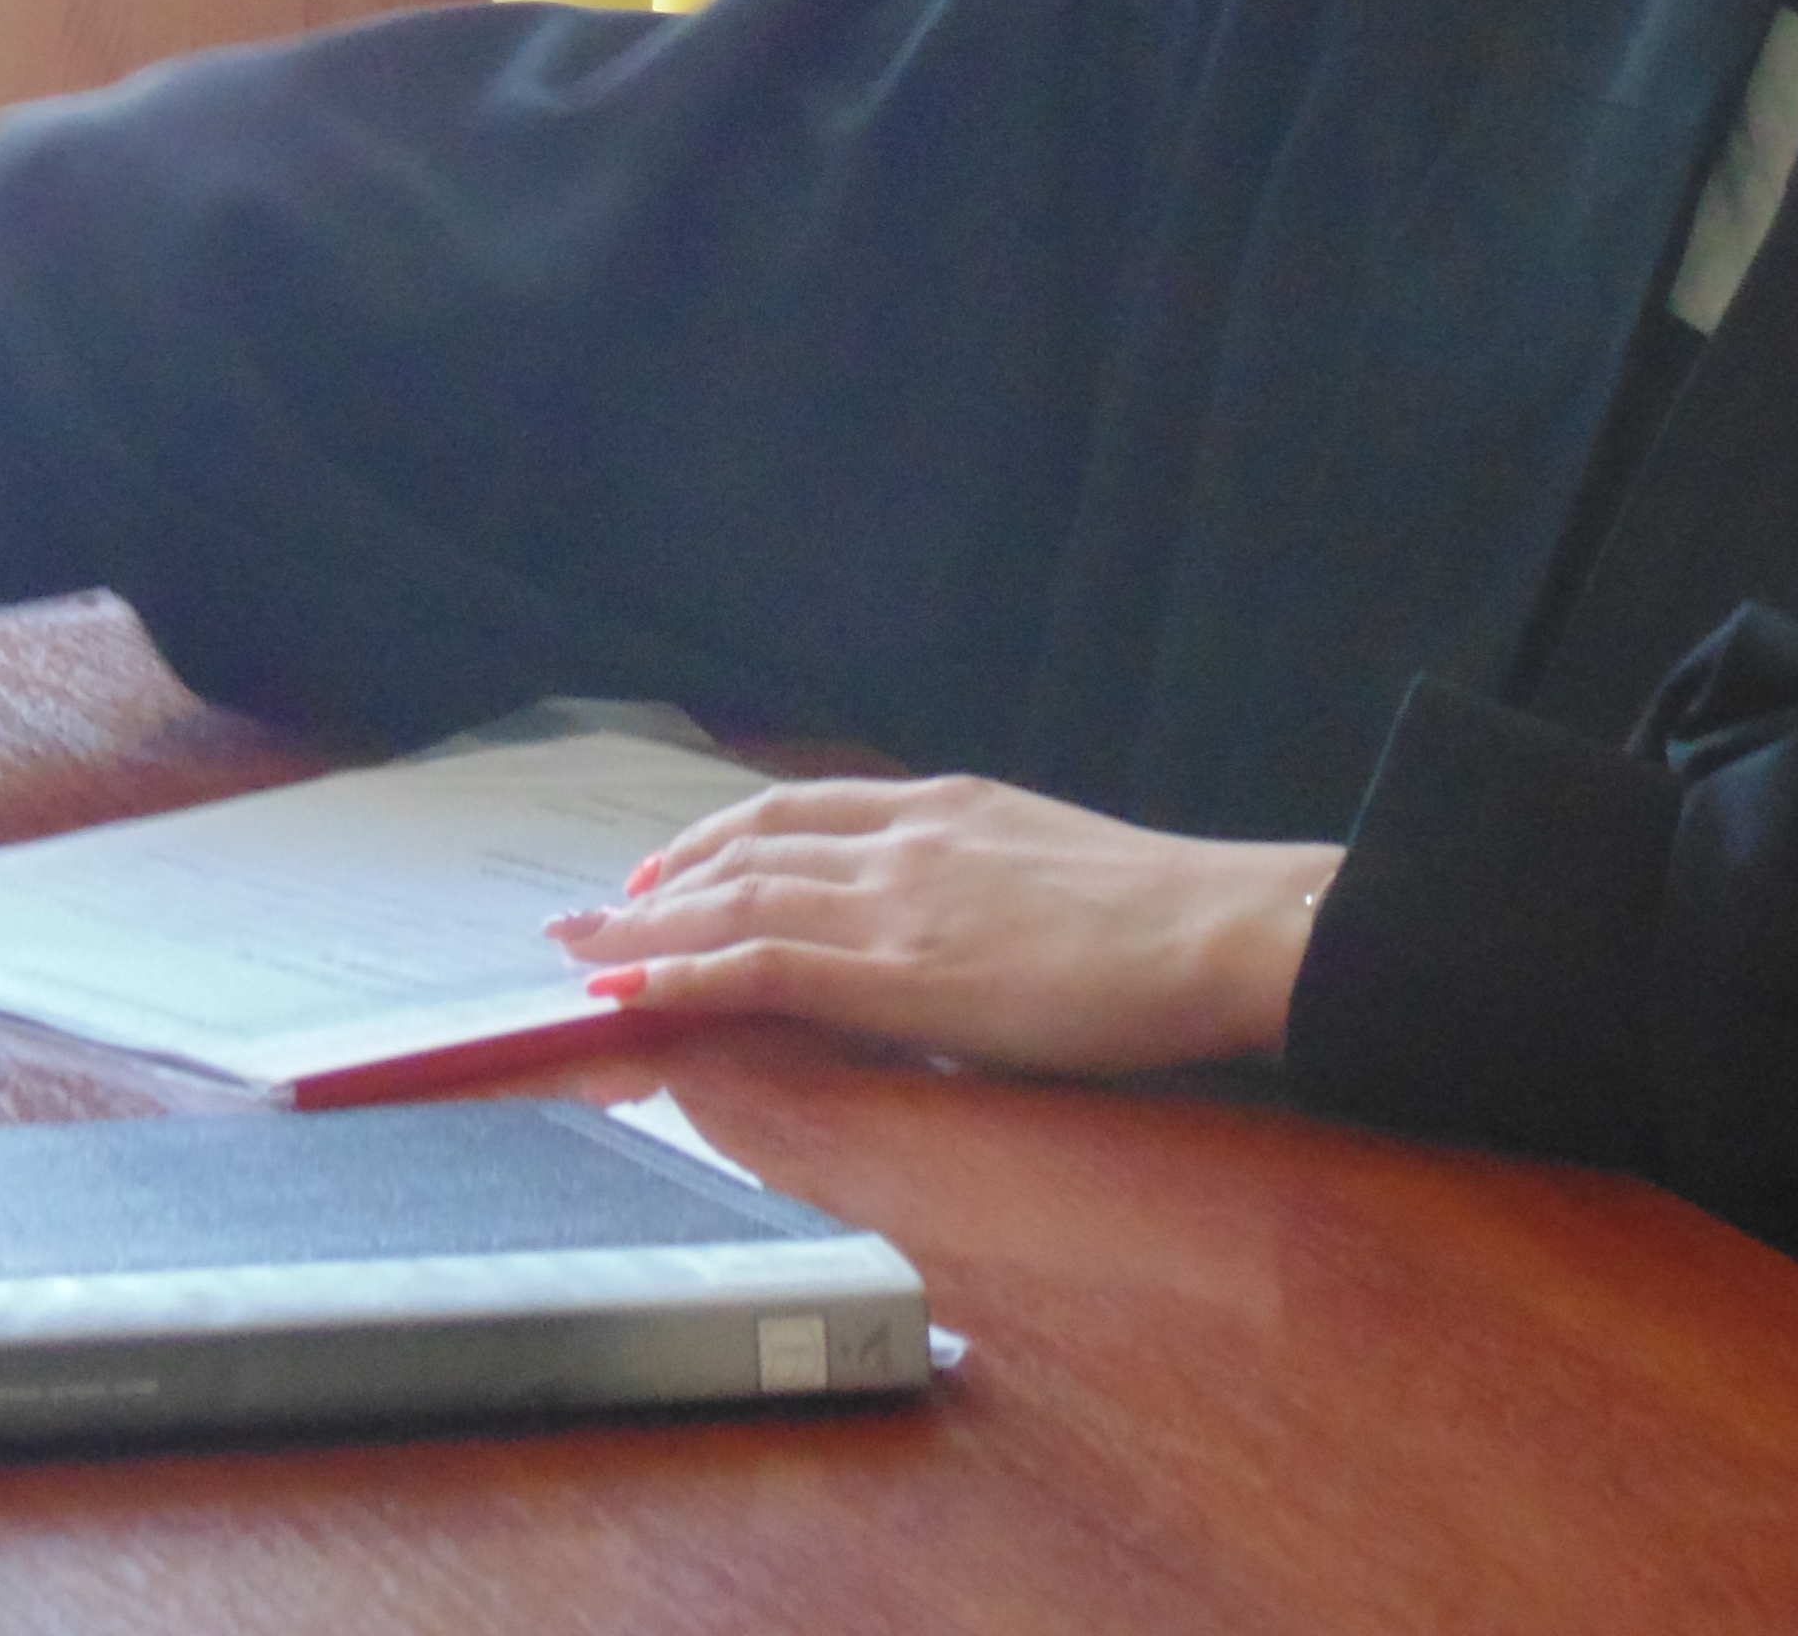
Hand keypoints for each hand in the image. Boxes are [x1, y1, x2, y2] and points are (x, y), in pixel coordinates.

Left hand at [543, 774, 1340, 1077]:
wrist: (1215, 927)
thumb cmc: (1163, 916)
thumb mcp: (1051, 866)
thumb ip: (977, 887)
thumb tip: (941, 938)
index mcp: (942, 808)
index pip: (796, 813)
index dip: (716, 840)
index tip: (665, 869)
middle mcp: (902, 840)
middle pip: (745, 851)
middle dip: (654, 885)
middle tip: (587, 915)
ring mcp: (895, 902)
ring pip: (735, 903)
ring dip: (646, 930)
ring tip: (582, 952)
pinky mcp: (900, 972)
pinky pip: (763, 968)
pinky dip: (685, 976)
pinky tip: (636, 990)